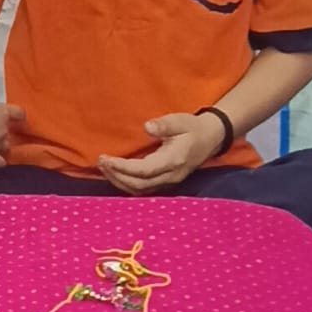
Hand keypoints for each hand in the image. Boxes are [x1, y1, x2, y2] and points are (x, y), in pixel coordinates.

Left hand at [98, 113, 223, 194]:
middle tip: (101, 162)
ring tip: (104, 168)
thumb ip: (164, 125)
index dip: (123, 167)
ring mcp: (168, 181)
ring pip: (140, 190)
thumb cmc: (193, 128)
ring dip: (120, 181)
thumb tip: (146, 127)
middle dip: (117, 175)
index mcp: (173, 161)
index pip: (144, 170)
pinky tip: (116, 174)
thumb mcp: (180, 121)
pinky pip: (143, 189)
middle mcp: (170, 176)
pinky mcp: (165, 182)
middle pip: (139, 184)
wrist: (210, 139)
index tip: (106, 159)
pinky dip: (127, 184)